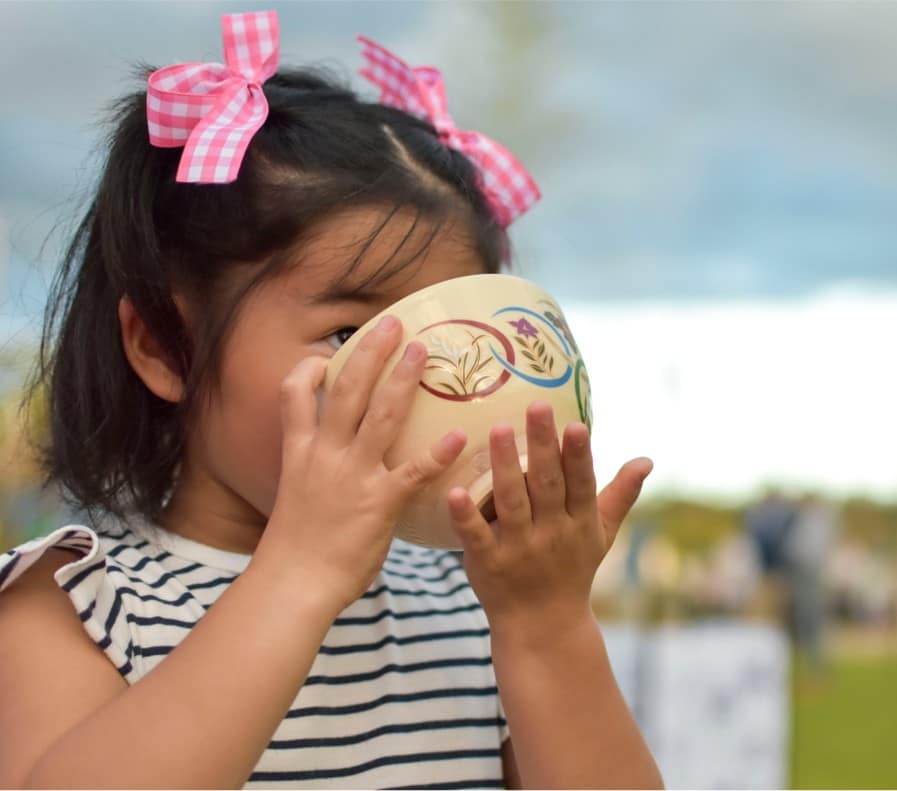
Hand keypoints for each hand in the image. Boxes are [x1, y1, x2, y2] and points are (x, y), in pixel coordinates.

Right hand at [259, 316, 466, 615]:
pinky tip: (461, 436)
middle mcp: (325, 455)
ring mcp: (353, 475)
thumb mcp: (295, 496)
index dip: (307, 369)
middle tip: (392, 322)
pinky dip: (438, 453)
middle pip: (346, 391)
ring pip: (380, 415)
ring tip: (424, 352)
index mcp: (300, 453)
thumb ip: (315, 472)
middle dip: (369, 353)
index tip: (325, 356)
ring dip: (403, 379)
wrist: (293, 585)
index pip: (293, 395)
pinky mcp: (379, 503)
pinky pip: (413, 471)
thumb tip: (335, 462)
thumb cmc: (294, 548)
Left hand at [447, 400, 651, 644]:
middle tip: (536, 407)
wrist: (544, 627)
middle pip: (547, 485)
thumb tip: (646, 459)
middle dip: (542, 446)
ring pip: (512, 503)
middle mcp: (553, 533)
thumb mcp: (601, 534)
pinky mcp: (488, 563)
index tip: (575, 424)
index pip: (581, 484)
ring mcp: (519, 549)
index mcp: (579, 523)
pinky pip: (476, 536)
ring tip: (498, 430)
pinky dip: (465, 516)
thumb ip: (620, 495)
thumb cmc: (572, 571)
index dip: (579, 456)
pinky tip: (454, 491)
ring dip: (505, 467)